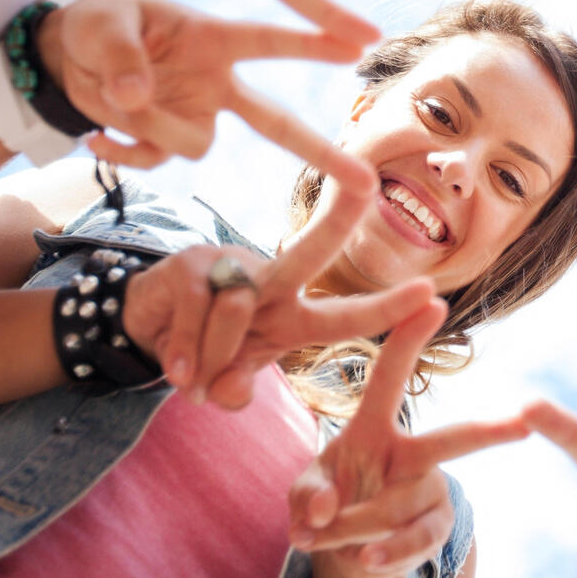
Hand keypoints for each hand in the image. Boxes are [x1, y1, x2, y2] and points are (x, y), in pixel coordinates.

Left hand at [38, 0, 359, 172]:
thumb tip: (134, 98)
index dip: (309, 43)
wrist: (68, 56)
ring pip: (197, 145)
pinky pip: (157, 162)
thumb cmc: (98, 24)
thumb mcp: (101, 26)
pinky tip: (96, 135)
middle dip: (319, 151)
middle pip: (276, 122)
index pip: (266, 41)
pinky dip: (123, 153)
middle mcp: (217, 82)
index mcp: (211, 39)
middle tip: (364, 180)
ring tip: (110, 97)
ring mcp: (197, 116)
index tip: (358, 43)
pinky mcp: (169, 141)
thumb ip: (120, 57)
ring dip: (150, 129)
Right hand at [121, 161, 435, 406]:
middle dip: (338, 218)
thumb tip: (229, 393)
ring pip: (236, 311)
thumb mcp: (228, 379)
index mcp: (295, 315)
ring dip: (210, 357)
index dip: (388, 308)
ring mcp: (230, 267)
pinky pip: (195, 312)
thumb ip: (236, 388)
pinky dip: (184, 349)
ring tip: (191, 378)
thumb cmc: (204, 351)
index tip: (432, 295)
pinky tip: (176, 369)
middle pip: (310, 250)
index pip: (348, 315)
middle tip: (366, 184)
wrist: (145, 329)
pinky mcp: (189, 265)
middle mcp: (272, 283)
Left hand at [290, 300, 528, 577]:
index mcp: (373, 428)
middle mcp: (411, 454)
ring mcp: (429, 492)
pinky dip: (383, 553)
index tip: (435, 302)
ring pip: (399, 508)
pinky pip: (413, 542)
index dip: (410, 339)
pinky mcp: (435, 527)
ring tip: (322, 535)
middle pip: (451, 443)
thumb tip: (326, 509)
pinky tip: (362, 559)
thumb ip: (307, 497)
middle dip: (489, 433)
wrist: (347, 550)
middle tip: (525, 424)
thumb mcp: (303, 495)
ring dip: (353, 526)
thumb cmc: (325, 504)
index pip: (391, 376)